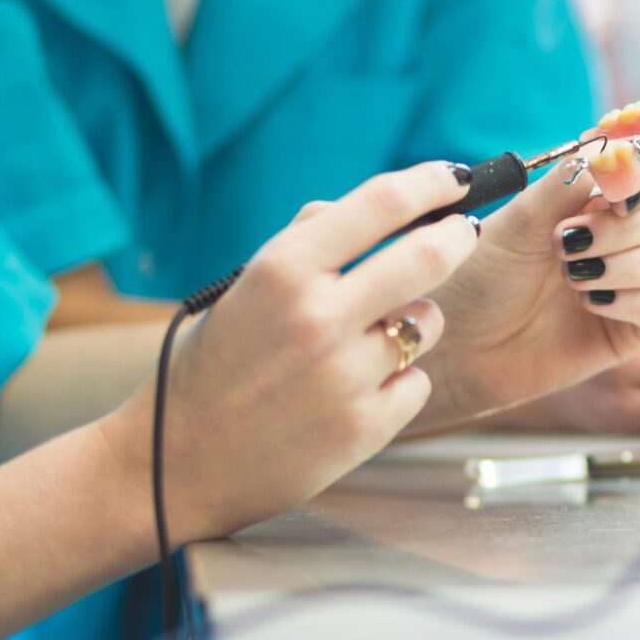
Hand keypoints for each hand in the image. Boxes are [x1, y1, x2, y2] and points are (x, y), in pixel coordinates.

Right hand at [99, 162, 479, 541]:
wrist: (178, 462)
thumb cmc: (216, 363)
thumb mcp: (246, 286)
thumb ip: (311, 242)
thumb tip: (395, 205)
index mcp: (282, 269)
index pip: (382, 203)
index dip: (431, 183)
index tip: (454, 177)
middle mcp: (317, 316)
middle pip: (429, 255)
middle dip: (456, 237)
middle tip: (462, 234)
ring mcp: (344, 375)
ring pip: (427, 322)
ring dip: (414, 323)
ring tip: (369, 342)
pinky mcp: (364, 427)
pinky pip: (417, 381)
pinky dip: (399, 382)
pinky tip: (357, 393)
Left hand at [418, 111, 639, 426]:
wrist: (460, 342)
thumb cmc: (482, 273)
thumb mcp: (520, 217)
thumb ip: (572, 179)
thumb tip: (621, 144)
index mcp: (603, 193)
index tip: (621, 179)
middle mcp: (627, 232)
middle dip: (624, 223)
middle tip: (566, 239)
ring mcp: (636, 280)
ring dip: (625, 262)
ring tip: (569, 274)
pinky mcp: (636, 328)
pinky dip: (627, 299)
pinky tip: (587, 303)